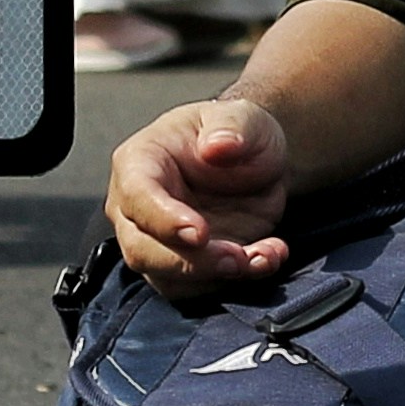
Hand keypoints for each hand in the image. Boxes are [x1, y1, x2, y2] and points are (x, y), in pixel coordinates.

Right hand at [106, 95, 295, 293]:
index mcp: (138, 163)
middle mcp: (137, 209)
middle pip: (144, 250)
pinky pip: (201, 288)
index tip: (199, 233)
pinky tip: (267, 258)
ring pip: (169, 278)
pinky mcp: (187, 266)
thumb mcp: (241, 118)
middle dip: (192, 262)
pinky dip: (237, 280)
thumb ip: (230, 127)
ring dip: (217, 277)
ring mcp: (159, 242)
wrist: (254, 160)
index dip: (164, 220)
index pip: (137, 198)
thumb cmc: (235, 133)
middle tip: (237, 257)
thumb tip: (217, 146)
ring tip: (263, 257)